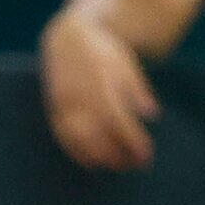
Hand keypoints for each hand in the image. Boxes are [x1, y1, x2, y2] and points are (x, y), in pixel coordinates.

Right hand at [39, 13, 160, 169]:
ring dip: (98, 157)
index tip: (146, 155)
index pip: (118, 122)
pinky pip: (63, 137)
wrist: (68, 38)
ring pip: (79, 140)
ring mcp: (63, 104)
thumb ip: (138, 90)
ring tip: (115, 166)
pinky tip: (92, 162)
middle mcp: (79, 97)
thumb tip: (151, 114)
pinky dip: (77, 153)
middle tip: (133, 165)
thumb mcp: (126, 65)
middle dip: (116, 155)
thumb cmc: (103, 52)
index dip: (132, 141)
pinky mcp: (53, 109)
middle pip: (98, 136)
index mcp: (100, 85)